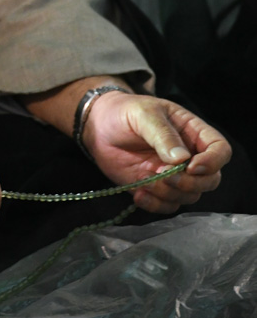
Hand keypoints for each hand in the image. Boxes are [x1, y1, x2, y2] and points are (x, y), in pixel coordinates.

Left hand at [81, 91, 229, 212]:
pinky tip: (138, 194)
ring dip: (170, 193)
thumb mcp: (144, 114)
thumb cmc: (124, 112)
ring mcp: (174, 175)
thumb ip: (163, 135)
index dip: (213, 162)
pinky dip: (156, 205)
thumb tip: (181, 159)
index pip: (220, 150)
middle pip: (210, 180)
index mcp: (193, 133)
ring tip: (146, 179)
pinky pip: (167, 205)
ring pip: (189, 196)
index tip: (191, 166)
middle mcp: (189, 157)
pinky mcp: (156, 188)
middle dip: (190, 183)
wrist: (98, 125)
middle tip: (163, 175)